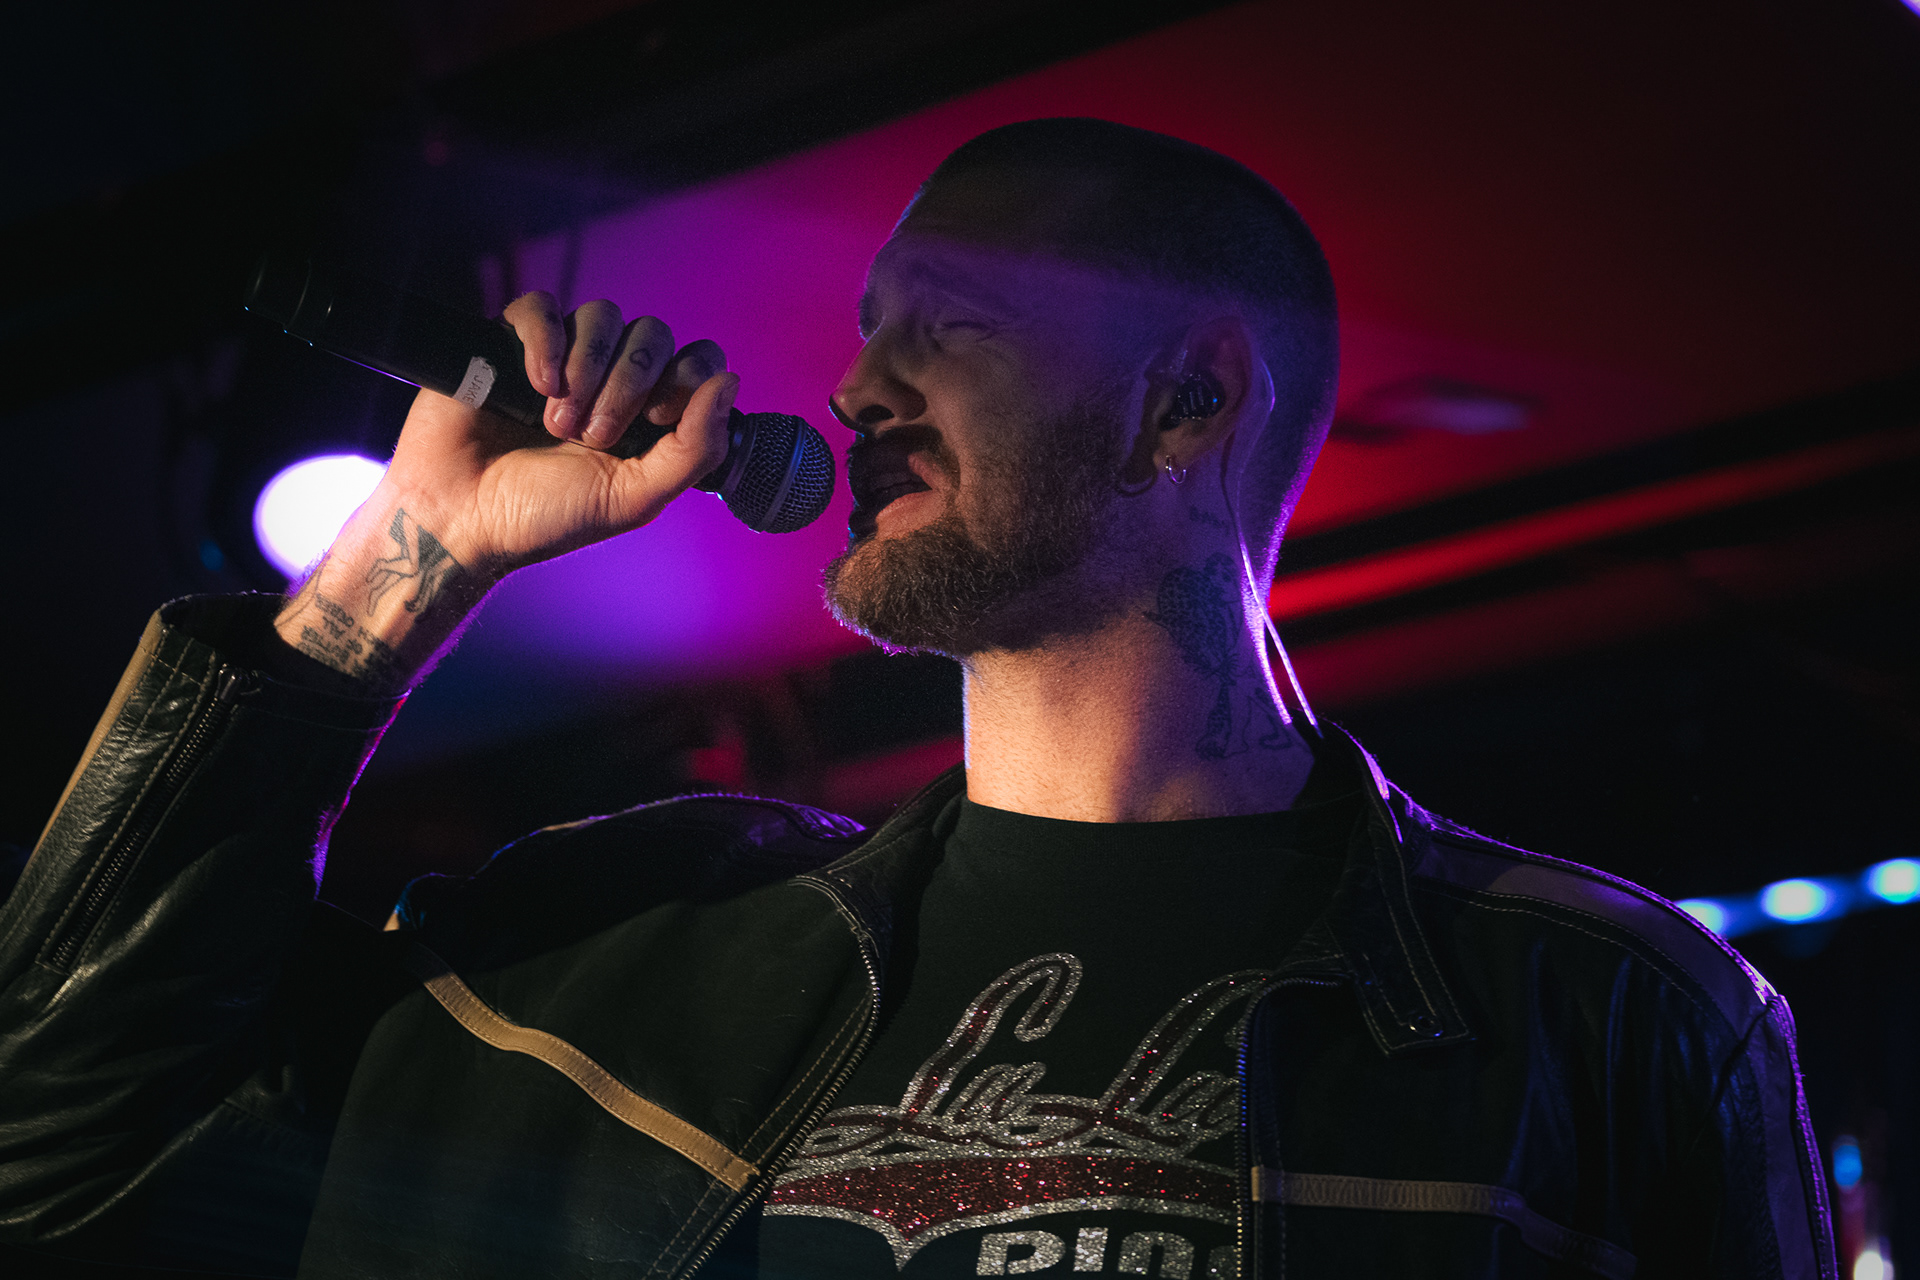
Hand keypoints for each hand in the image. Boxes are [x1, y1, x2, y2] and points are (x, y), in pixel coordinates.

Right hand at [273, 294, 732, 690]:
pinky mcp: (510, 341)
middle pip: (653, 334)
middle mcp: (610, 378)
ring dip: (589, 368)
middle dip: (631, 383)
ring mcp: (560, 356)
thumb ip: (693, 448)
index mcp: (648, 413)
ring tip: (558, 424)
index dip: (687, 378)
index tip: (657, 419)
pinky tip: (537, 386)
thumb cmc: (548, 515)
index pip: (696, 360)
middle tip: (595, 436)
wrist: (463, 519)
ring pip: (603, 315)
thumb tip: (730, 381)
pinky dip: (547, 343)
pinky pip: (543, 308)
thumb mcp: (635, 497)